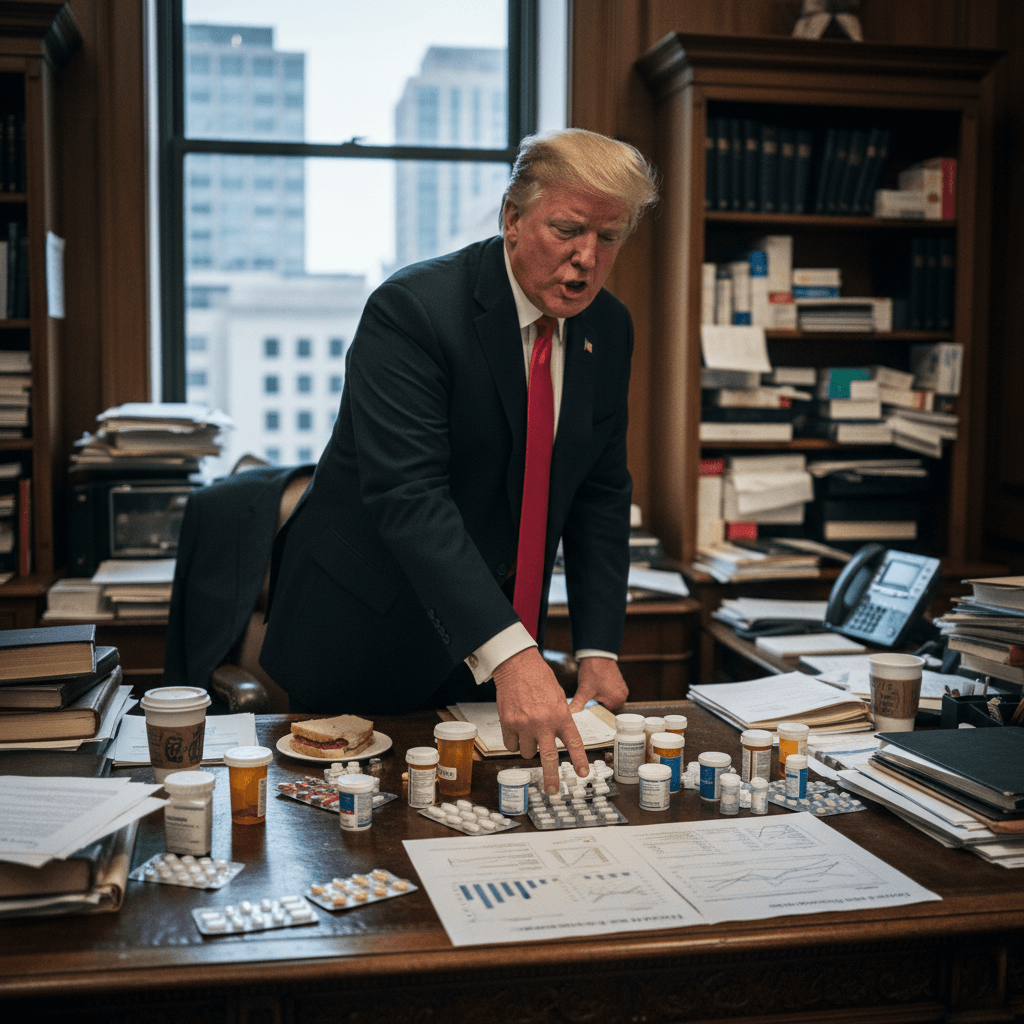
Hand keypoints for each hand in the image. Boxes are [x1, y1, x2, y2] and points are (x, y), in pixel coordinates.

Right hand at [492, 647, 589, 793]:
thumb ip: (560, 718)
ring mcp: (525, 724)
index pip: (573, 743)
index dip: (579, 760)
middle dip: (552, 778)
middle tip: (553, 791)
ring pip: (527, 753)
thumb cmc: (540, 679)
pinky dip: (514, 742)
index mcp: (561, 715)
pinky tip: (516, 730)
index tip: (582, 774)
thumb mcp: (558, 698)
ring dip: (529, 749)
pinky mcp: (508, 723)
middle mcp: (544, 723)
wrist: (517, 666)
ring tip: (528, 733)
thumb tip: (560, 737)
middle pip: (549, 758)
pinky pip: (511, 745)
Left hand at [567, 657, 628, 715]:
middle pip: (609, 708)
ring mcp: (622, 688)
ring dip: (601, 698)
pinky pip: (612, 692)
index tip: (589, 708)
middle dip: (599, 705)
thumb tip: (568, 714)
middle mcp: (623, 695)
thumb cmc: (592, 671)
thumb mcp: (583, 690)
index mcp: (617, 700)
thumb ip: (577, 704)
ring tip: (593, 691)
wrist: (597, 654)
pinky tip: (597, 687)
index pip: (606, 715)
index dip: (596, 712)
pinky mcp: (620, 682)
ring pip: (610, 700)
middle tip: (590, 698)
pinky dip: (604, 692)